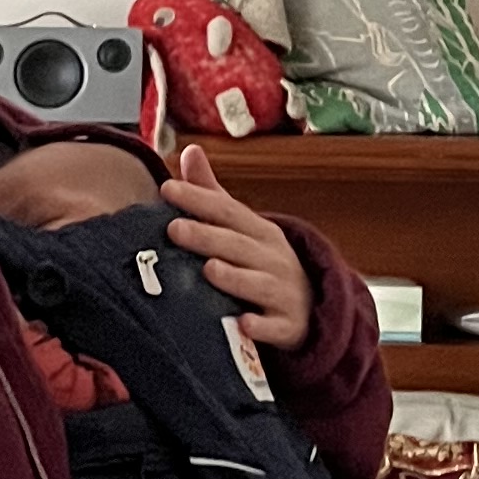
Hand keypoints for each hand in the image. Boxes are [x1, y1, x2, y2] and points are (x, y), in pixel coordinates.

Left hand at [158, 143, 314, 351]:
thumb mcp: (242, 229)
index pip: (227, 211)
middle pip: (238, 245)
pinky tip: (244, 324)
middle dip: (207, 236)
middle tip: (174, 228)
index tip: (167, 189)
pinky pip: (274, 327)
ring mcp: (282, 293)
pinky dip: (261, 327)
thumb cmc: (262, 263)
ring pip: (257, 284)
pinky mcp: (287, 326)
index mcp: (259, 231)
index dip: (199, 199)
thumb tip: (190, 151)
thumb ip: (213, 194)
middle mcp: (273, 258)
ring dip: (234, 277)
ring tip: (209, 269)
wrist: (311, 308)